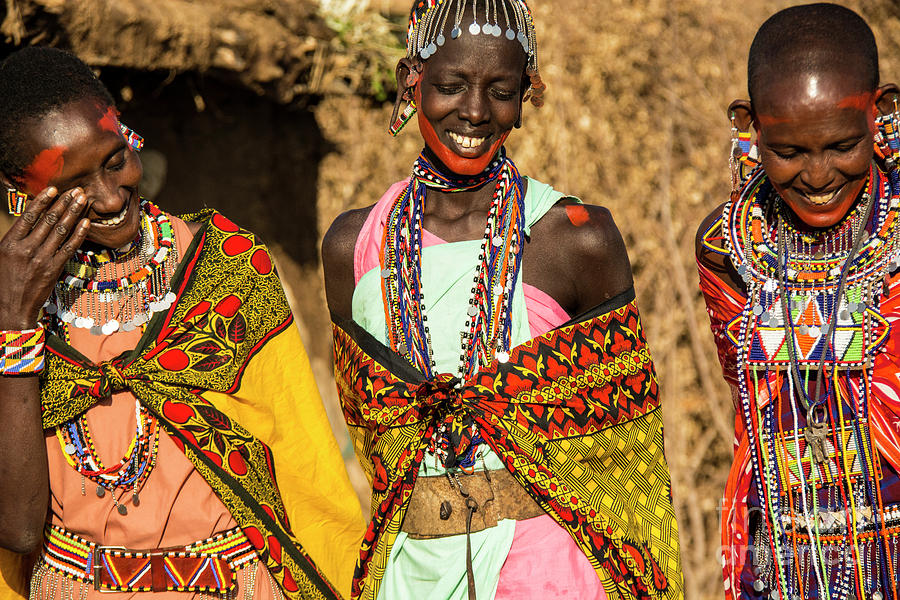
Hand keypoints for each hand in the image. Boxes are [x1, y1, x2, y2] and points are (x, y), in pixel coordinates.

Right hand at [0, 187, 89, 329]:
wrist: (11, 308)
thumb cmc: (4, 281)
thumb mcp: (2, 256)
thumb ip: (15, 239)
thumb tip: (28, 220)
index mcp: (9, 243)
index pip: (28, 216)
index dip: (42, 201)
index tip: (53, 189)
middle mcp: (26, 249)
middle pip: (49, 220)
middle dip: (64, 203)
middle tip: (76, 190)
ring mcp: (42, 259)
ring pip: (61, 231)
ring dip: (73, 213)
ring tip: (82, 199)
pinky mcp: (54, 269)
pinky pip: (70, 247)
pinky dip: (79, 233)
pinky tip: (86, 222)